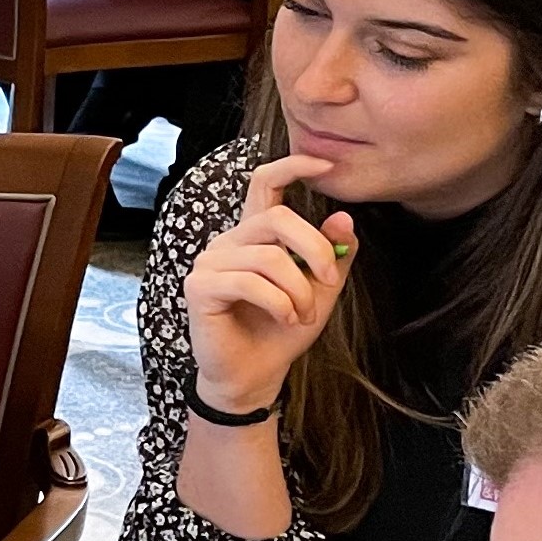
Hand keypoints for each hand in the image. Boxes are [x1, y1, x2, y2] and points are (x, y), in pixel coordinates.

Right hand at [183, 152, 353, 417]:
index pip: (265, 183)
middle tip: (328, 280)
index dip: (294, 165)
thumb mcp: (320, 290)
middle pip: (278, 219)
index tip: (327, 166)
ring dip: (297, 291)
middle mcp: (229, 242)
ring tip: (302, 314)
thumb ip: (332, 256)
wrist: (256, 375)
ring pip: (269, 257)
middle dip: (315, 250)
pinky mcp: (199, 287)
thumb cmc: (281, 331)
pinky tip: (285, 318)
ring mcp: (210, 263)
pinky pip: (249, 283)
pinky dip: (279, 303)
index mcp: (256, 236)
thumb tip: (342, 218)